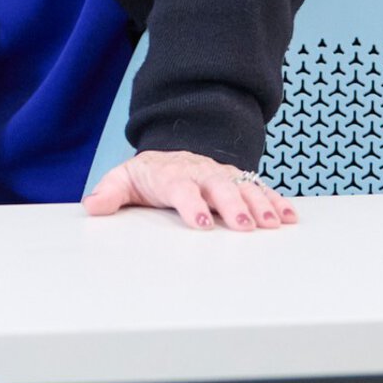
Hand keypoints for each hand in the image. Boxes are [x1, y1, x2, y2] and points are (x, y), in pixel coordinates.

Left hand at [82, 151, 298, 230]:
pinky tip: (290, 217)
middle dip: (233, 206)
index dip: (192, 204)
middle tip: (245, 226)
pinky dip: (277, 201)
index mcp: (172, 175)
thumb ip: (109, 193)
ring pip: (244, 187)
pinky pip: (260, 189)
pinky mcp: (238, 182)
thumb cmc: (148, 175)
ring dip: (260, 204)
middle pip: (219, 187)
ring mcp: (222, 176)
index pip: (182, 188)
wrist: (170, 155)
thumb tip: (92, 206)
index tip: (200, 222)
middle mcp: (201, 173)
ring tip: (273, 224)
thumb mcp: (124, 180)